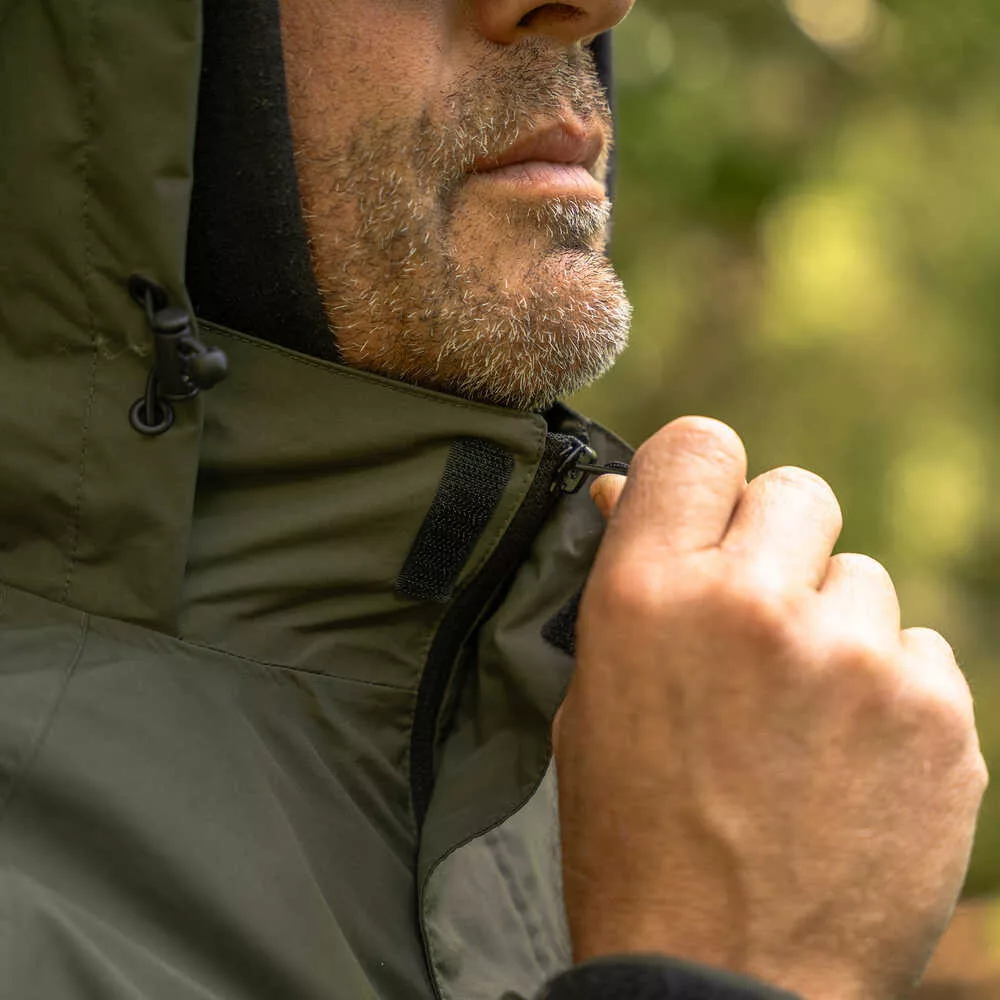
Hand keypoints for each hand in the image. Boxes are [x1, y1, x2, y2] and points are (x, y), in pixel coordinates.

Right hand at [555, 416, 987, 999]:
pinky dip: (887, 687)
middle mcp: (752, 605)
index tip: (706, 509)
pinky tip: (851, 756)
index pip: (697, 447)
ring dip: (833, 623)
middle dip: (776, 543)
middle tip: (757, 618)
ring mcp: (855, 656)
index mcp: (648, 595)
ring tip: (803, 712)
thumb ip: (626, 584)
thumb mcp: (595, 698)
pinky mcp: (937, 713)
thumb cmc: (636, 838)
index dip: (702, 473)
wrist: (725, 976)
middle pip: (797, 491)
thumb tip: (624, 497)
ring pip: (862, 576)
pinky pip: (917, 649)